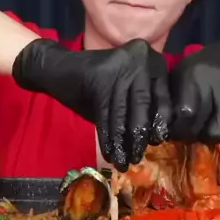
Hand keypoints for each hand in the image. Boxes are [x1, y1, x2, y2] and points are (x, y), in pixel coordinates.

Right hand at [12, 38, 171, 171]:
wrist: (57, 68)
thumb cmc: (94, 83)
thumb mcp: (124, 90)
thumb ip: (141, 105)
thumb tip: (157, 138)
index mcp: (151, 58)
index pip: (163, 96)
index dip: (160, 122)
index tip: (157, 142)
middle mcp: (140, 57)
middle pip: (144, 104)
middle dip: (139, 135)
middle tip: (138, 157)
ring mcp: (120, 65)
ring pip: (124, 111)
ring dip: (123, 141)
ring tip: (123, 162)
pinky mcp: (100, 78)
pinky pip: (106, 114)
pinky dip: (107, 138)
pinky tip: (109, 153)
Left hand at [168, 26, 219, 142]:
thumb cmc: (206, 64)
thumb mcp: (184, 70)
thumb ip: (172, 93)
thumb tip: (158, 121)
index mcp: (193, 76)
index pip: (184, 112)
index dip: (175, 126)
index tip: (171, 128)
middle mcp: (215, 85)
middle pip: (198, 126)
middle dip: (189, 134)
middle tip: (188, 129)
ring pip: (218, 133)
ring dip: (210, 135)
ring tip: (207, 126)